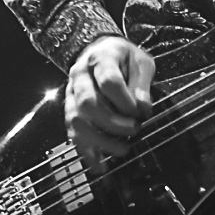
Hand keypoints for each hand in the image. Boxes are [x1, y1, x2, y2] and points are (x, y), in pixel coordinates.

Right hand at [65, 34, 154, 164]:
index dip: (125, 101)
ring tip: (123, 149)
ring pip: (76, 121)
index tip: (141, 112)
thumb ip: (142, 84)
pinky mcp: (70, 109)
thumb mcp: (141, 62)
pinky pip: (73, 133)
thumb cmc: (123, 57)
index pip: (108, 81)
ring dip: (100, 140)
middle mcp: (80, 76)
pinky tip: (100, 165)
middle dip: (113, 123)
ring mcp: (72, 93)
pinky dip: (86, 151)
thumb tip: (144, 109)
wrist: (99, 49)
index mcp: (100, 58)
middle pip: (88, 104)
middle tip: (134, 130)